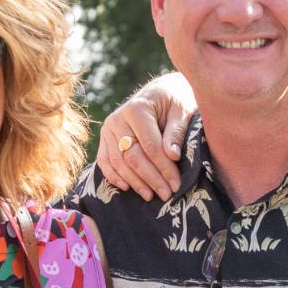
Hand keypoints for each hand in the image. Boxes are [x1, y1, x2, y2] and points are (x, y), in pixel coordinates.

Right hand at [95, 73, 196, 200]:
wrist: (161, 91)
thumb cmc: (176, 100)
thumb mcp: (182, 111)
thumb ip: (176, 132)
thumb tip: (172, 156)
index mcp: (137, 108)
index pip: (150, 146)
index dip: (163, 168)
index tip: (176, 184)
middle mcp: (118, 118)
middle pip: (132, 156)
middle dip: (150, 178)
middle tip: (166, 194)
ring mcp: (108, 129)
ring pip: (118, 162)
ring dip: (134, 182)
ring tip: (151, 196)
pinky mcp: (105, 137)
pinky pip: (105, 160)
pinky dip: (114, 176)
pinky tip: (127, 188)